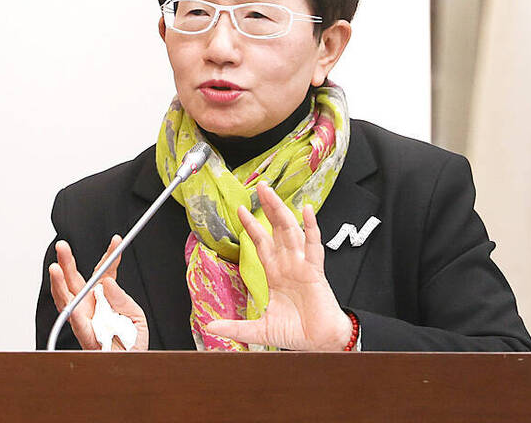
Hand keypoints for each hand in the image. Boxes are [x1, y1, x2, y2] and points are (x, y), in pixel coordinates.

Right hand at [49, 236, 148, 350]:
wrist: (133, 364)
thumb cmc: (132, 341)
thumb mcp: (135, 315)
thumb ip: (122, 298)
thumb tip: (108, 282)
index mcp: (105, 296)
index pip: (105, 271)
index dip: (110, 255)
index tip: (117, 241)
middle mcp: (90, 305)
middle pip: (76, 280)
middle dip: (67, 262)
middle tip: (62, 246)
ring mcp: (84, 319)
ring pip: (67, 299)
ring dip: (58, 284)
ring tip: (54, 268)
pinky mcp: (85, 336)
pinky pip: (78, 325)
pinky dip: (75, 315)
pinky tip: (73, 306)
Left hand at [204, 182, 352, 350]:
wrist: (320, 343)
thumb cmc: (297, 332)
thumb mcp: (259, 330)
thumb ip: (235, 328)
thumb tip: (211, 326)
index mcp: (276, 273)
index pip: (261, 242)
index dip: (251, 226)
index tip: (240, 209)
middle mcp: (288, 264)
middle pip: (276, 229)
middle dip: (268, 207)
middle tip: (260, 187)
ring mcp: (302, 264)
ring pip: (291, 231)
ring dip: (281, 211)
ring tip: (272, 193)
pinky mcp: (315, 270)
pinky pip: (314, 245)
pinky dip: (311, 227)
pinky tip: (307, 211)